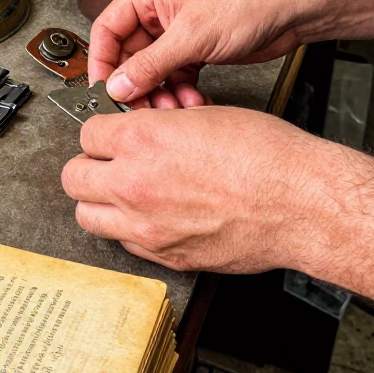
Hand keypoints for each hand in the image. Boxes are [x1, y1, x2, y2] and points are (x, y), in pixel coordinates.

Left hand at [61, 105, 328, 273]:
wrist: (300, 203)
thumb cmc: (266, 156)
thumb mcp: (204, 116)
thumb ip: (160, 125)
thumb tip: (143, 131)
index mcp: (142, 140)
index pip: (86, 134)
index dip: (100, 133)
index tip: (109, 135)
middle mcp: (135, 184)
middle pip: (73, 177)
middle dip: (89, 166)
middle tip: (106, 163)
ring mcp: (146, 226)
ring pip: (86, 216)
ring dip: (99, 202)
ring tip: (120, 192)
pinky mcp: (165, 256)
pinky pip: (122, 243)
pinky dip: (128, 229)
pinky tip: (150, 216)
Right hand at [88, 0, 303, 106]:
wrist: (288, 10)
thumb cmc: (248, 0)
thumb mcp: (191, 35)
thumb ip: (151, 64)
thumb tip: (120, 85)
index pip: (108, 30)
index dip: (102, 62)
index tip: (103, 90)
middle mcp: (159, 12)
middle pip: (129, 56)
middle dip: (136, 85)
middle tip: (138, 108)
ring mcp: (177, 33)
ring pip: (152, 71)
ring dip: (159, 93)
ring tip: (170, 108)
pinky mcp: (195, 50)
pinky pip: (174, 77)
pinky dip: (179, 92)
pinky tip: (190, 101)